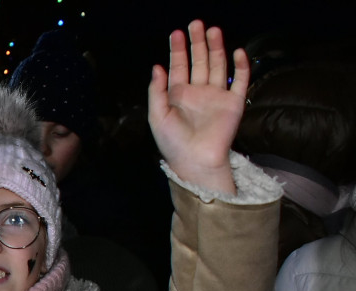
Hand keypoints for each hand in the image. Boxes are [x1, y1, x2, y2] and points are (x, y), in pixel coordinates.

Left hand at [148, 20, 248, 193]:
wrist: (195, 161)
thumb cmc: (173, 143)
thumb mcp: (157, 116)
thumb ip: (156, 91)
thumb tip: (157, 67)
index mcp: (179, 95)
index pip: (179, 66)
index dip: (177, 50)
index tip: (177, 32)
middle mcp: (198, 92)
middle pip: (199, 61)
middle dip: (197, 43)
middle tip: (196, 24)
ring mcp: (216, 96)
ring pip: (218, 66)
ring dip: (216, 48)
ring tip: (213, 30)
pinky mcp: (233, 103)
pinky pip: (240, 81)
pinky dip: (240, 66)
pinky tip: (237, 51)